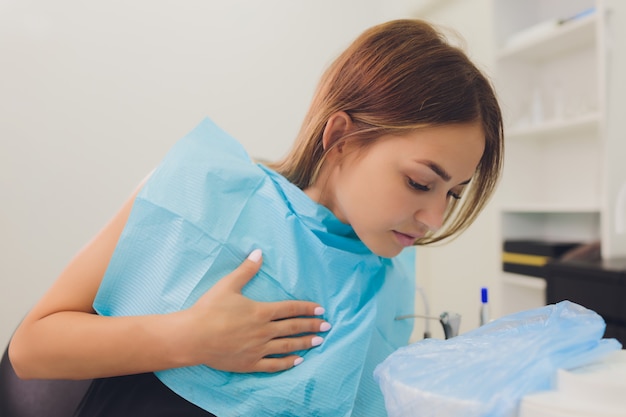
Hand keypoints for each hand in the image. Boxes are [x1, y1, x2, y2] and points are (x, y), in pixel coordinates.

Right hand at [178, 249, 329, 372]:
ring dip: (305, 343)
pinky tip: (297, 361)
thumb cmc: (209, 309)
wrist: (193, 336)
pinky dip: (287, 362)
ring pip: (287, 346)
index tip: (321, 309)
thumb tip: (259, 252)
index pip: (291, 309)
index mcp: (261, 311)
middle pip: (293, 328)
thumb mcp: (228, 285)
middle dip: (312, 326)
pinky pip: (273, 364)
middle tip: (328, 326)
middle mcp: (264, 331)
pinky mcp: (250, 363)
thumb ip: (246, 269)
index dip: (307, 308)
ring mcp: (258, 349)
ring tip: (319, 341)